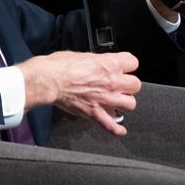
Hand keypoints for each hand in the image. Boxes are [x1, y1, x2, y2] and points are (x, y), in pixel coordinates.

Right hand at [18, 51, 140, 135]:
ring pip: (131, 104)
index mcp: (109, 64)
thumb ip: (98, 61)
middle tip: (121, 85)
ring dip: (125, 103)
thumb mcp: (84, 55)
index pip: (133, 63)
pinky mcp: (95, 113)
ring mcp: (105, 99)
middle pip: (136, 85)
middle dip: (128, 85)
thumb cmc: (61, 65)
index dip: (128, 65)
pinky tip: (120, 130)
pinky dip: (117, 129)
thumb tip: (101, 64)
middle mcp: (111, 82)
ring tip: (118, 101)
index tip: (124, 68)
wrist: (49, 80)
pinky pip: (111, 125)